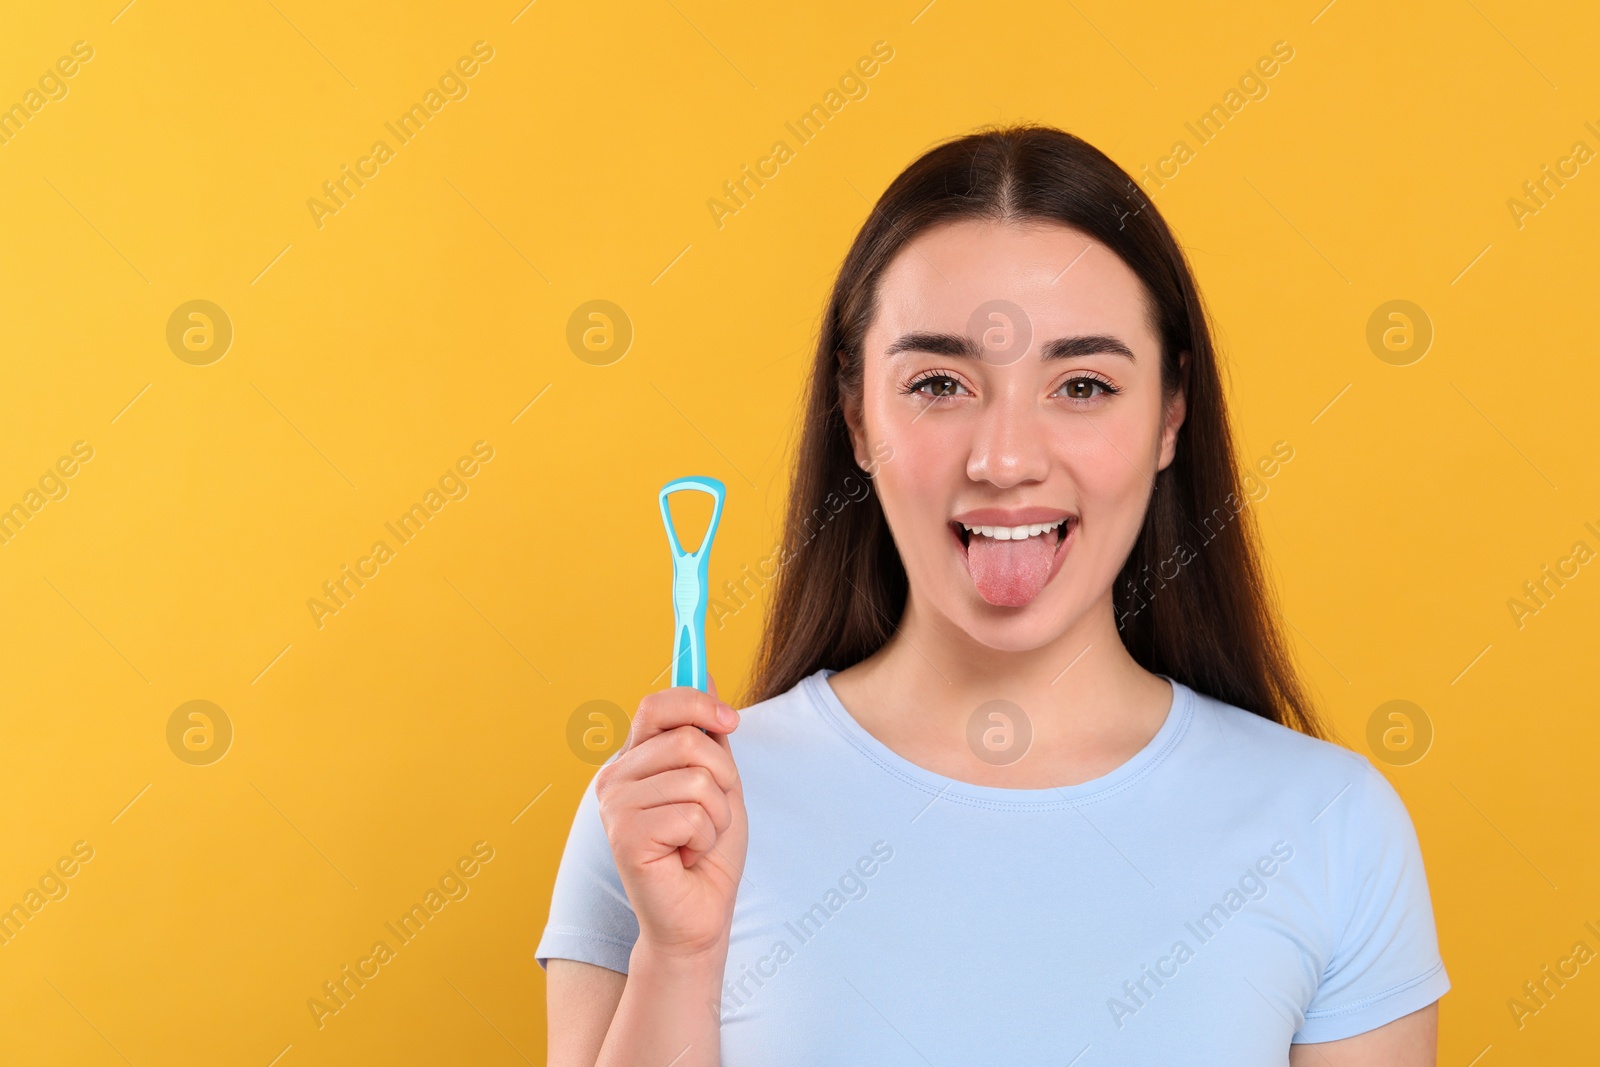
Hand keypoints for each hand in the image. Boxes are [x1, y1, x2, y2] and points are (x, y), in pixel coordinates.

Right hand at [594, 675, 746, 960]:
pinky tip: (686, 858)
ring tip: (696, 840)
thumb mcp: (718, 782)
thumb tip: (705, 675)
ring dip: (716, 815)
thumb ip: (708, 734)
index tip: (730, 720)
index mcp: (633, 760)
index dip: (698, 702)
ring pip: (697, 779)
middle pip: (688, 740)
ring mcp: (615, 807)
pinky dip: (706, 838)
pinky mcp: (625, 836)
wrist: (698, 916)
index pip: (657, 705)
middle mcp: (614, 778)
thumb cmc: (706, 852)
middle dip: (722, 780)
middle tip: (710, 815)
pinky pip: (692, 814)